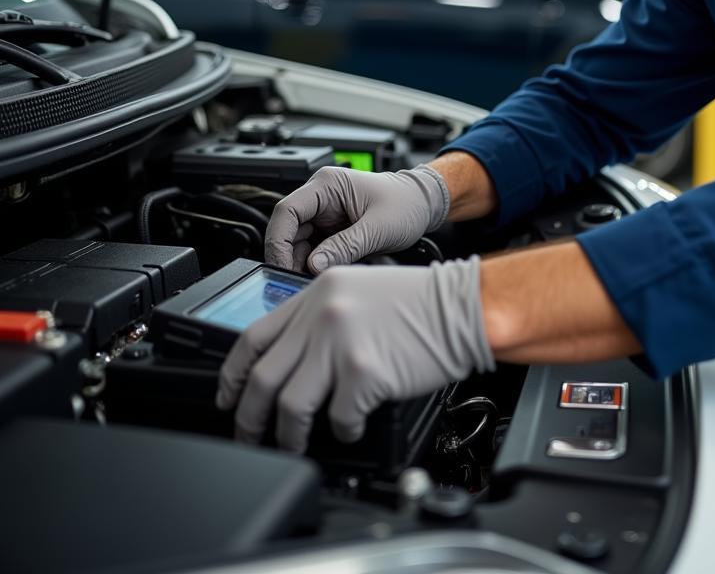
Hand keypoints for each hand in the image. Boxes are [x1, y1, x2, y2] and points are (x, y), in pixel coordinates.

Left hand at [215, 257, 493, 451]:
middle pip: (264, 377)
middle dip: (249, 417)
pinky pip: (338, 418)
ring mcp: (340, 343)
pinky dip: (342, 431)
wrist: (463, 306)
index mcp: (317, 293)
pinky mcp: (363, 372)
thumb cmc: (422, 302)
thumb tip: (291, 363)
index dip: (233, 374)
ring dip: (288, 435)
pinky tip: (352, 426)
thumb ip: (320, 318)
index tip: (229, 396)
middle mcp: (322, 315)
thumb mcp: (359, 291)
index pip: (254, 337)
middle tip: (250, 435)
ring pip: (291, 405)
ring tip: (295, 444)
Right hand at [264, 164, 448, 272]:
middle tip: (296, 282)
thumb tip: (313, 266)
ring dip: (302, 264)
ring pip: (298, 243)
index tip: (282, 266)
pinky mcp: (331, 229)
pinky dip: (315, 265)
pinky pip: (313, 250)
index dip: (279, 241)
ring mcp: (324, 214)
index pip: (287, 211)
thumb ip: (345, 246)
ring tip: (314, 281)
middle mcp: (320, 197)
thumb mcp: (378, 228)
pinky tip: (323, 276)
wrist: (425, 204)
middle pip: (288, 230)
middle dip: (290, 258)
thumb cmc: (407, 203)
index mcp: (327, 184)